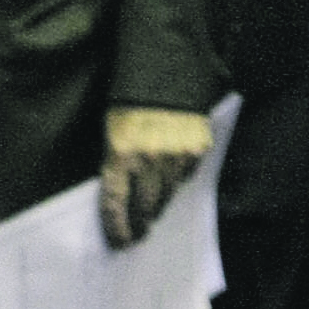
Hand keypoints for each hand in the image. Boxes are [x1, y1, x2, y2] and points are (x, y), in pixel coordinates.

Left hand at [99, 107, 213, 247]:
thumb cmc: (130, 100)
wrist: (166, 66)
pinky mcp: (196, 150)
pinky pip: (186, 176)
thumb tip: (121, 196)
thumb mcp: (112, 130)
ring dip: (158, 207)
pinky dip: (177, 180)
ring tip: (153, 213)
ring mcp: (175, 157)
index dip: (117, 228)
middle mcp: (149, 161)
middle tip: (138, 233)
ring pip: (166, 196)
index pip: (115, 204)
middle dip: (140, 224)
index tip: (119, 242)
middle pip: (144, 208)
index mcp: (121, 155)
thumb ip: (115, 163)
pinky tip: (171, 178)